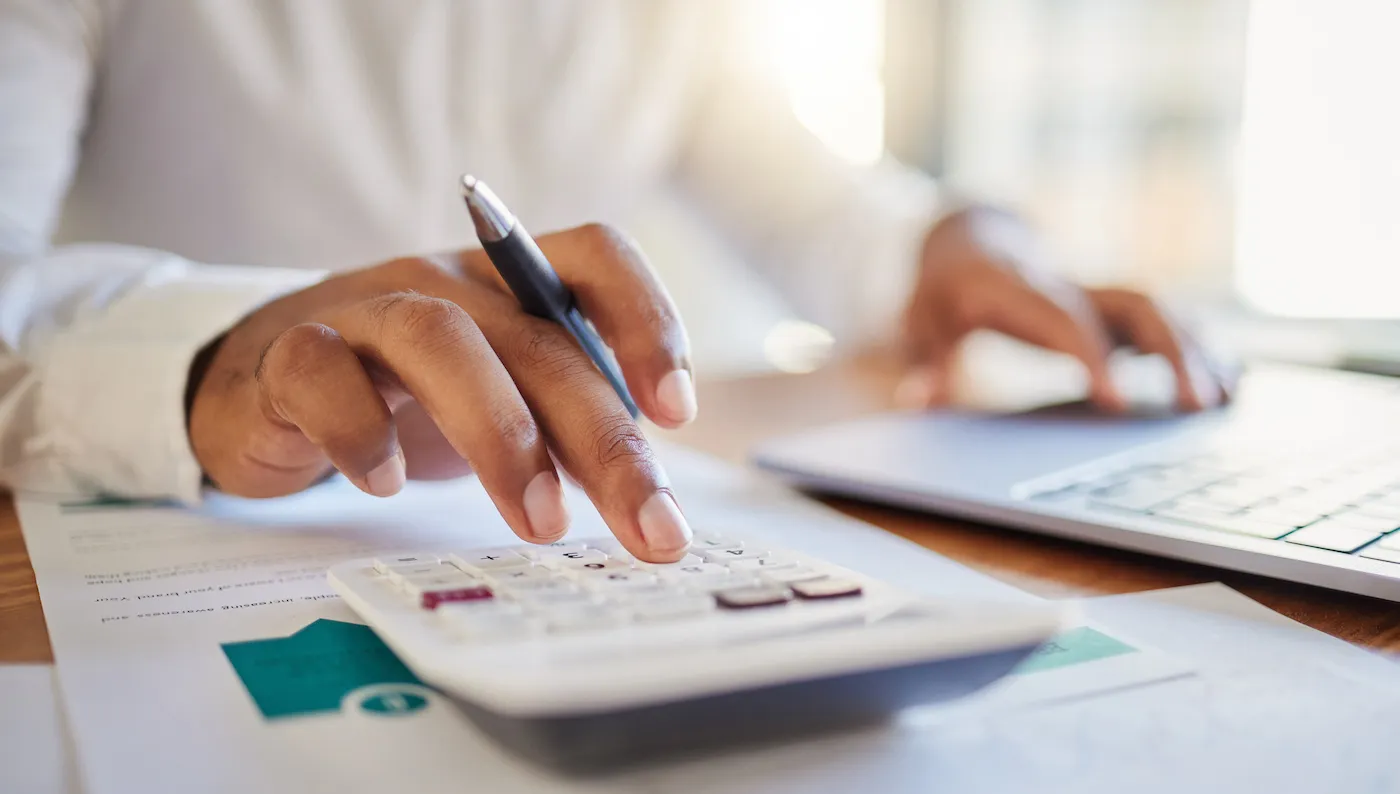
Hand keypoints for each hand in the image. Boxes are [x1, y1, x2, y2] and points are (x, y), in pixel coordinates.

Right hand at [187, 224, 697, 561]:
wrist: (261, 384)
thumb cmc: (404, 396)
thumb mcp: (501, 399)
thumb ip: (568, 427)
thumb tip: (650, 497)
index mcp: (511, 282)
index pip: (595, 257)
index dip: (647, 319)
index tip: (676, 412)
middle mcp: (446, 282)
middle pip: (538, 339)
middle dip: (605, 440)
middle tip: (649, 526)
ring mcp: (364, 309)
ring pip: (440, 340)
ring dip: (501, 434)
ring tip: (540, 522)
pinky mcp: (288, 354)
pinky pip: (322, 373)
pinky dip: (362, 431)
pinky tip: (386, 484)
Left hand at [899, 208, 1233, 411]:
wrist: (968, 240)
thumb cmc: (943, 290)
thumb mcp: (920, 320)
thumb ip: (926, 359)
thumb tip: (916, 400)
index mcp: (1021, 288)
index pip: (1067, 320)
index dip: (1094, 357)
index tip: (1118, 404)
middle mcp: (1069, 284)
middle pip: (1134, 304)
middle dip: (1171, 351)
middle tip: (1196, 407)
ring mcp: (1096, 291)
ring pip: (1159, 309)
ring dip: (1197, 351)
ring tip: (1226, 401)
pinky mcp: (1110, 305)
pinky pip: (1164, 318)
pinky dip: (1200, 346)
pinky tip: (1232, 382)